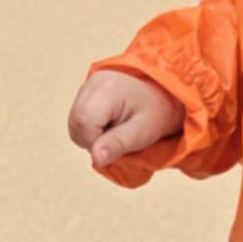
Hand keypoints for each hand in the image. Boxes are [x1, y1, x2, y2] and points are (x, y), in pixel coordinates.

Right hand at [68, 68, 182, 169]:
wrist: (167, 94)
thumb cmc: (158, 113)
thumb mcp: (142, 132)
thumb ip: (117, 144)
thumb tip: (96, 159)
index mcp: (107, 88)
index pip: (84, 123)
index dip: (96, 143)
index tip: (118, 146)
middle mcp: (93, 82)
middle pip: (76, 122)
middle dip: (93, 140)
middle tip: (118, 139)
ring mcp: (89, 84)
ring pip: (75, 121)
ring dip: (91, 135)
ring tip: (116, 131)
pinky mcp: (88, 90)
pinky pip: (79, 116)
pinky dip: (91, 127)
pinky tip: (110, 124)